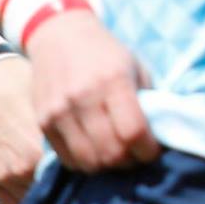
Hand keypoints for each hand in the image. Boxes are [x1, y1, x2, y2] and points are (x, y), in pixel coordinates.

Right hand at [26, 10, 159, 171]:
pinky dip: (85, 163)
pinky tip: (96, 153)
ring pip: (88, 161)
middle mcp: (83, 98)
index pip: (133, 132)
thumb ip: (147, 101)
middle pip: (110, 152)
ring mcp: (59, 112)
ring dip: (107, 167)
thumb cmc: (106, 52)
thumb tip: (161, 136)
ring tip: (117, 156)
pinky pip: (66, 159)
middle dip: (130, 162)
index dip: (148, 150)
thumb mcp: (136, 67)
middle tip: (136, 156)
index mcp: (113, 82)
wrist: (59, 36)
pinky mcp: (43, 122)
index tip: (154, 151)